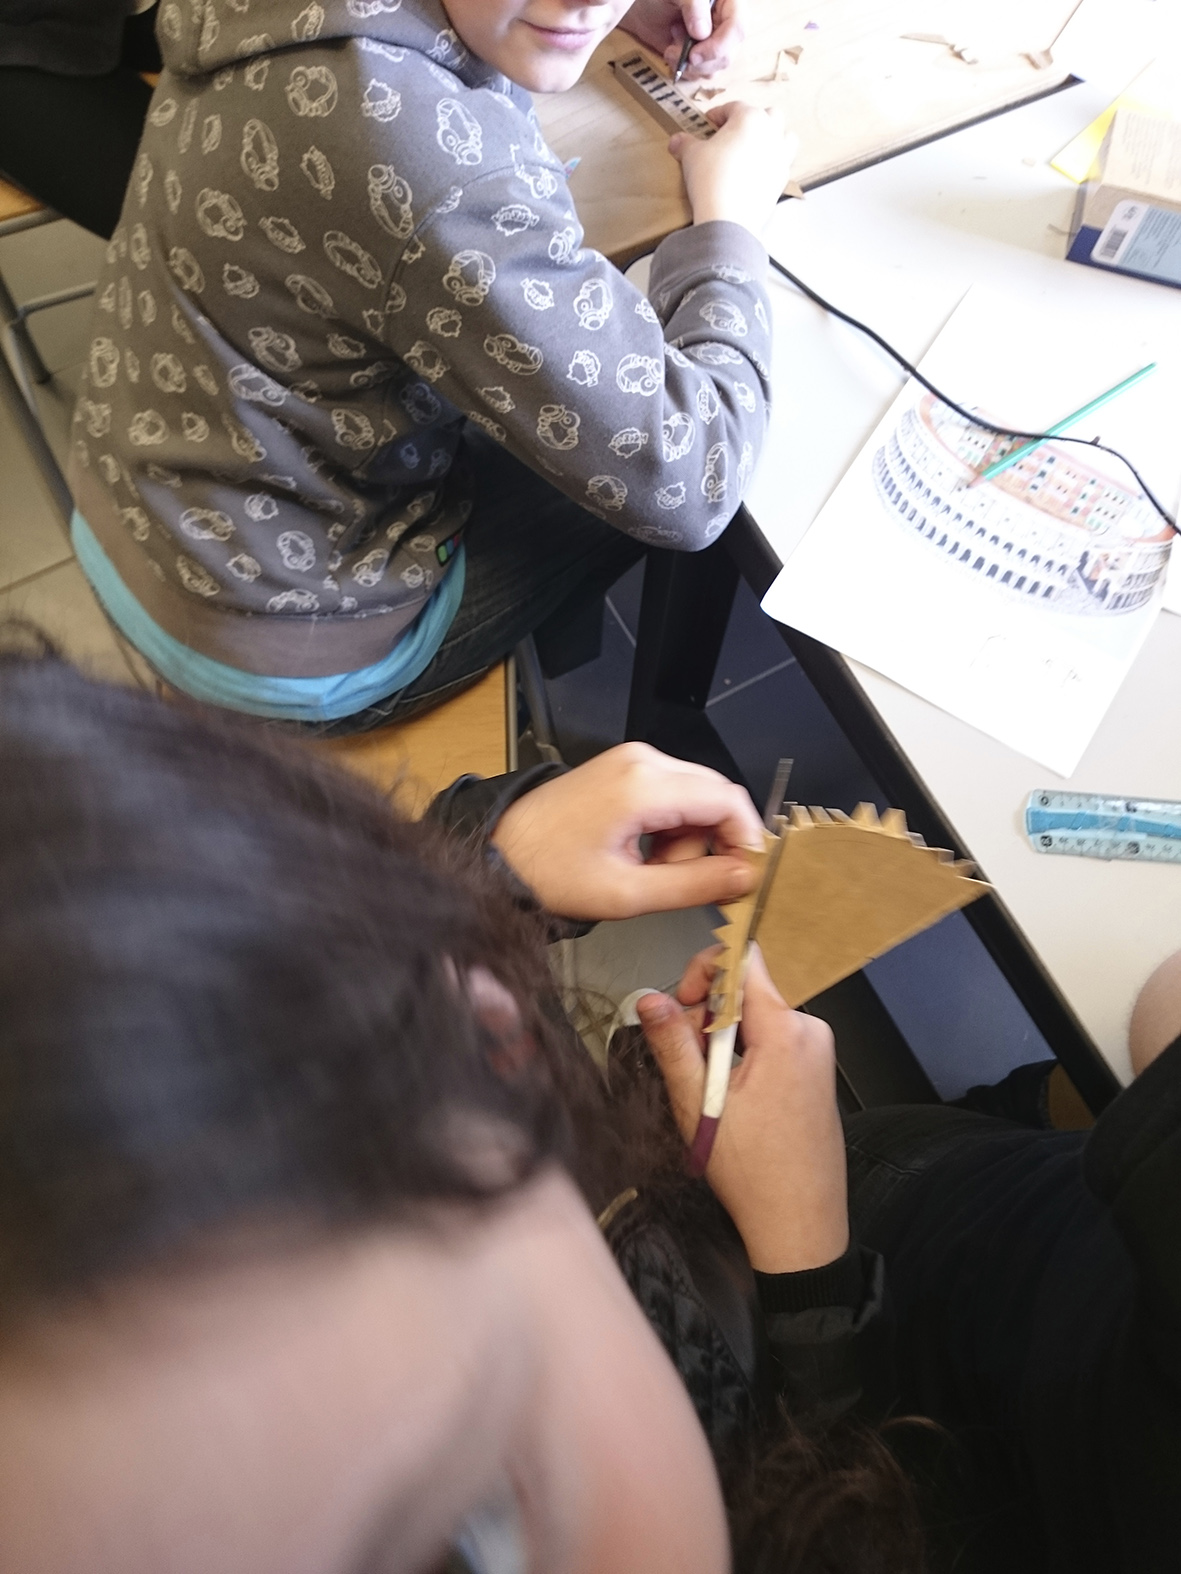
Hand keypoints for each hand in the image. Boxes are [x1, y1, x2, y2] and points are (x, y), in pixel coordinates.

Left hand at [490, 742, 763, 920]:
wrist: (498, 855)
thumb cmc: (550, 873)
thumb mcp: (628, 893)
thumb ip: (695, 885)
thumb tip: (745, 878)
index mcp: (645, 784)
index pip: (728, 800)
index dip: (746, 840)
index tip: (744, 877)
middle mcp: (642, 760)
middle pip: (715, 797)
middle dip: (712, 844)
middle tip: (686, 884)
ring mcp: (631, 761)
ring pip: (695, 798)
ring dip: (687, 841)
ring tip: (649, 872)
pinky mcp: (622, 769)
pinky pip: (671, 795)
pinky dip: (668, 828)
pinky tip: (641, 854)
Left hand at [620, 0, 745, 78]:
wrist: (644, 9)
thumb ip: (693, 6)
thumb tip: (702, 33)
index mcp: (728, 1)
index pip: (737, 27)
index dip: (719, 46)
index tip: (694, 55)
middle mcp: (726, 21)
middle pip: (728, 54)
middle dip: (700, 61)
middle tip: (676, 52)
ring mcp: (716, 40)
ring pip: (715, 68)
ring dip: (690, 66)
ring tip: (671, 47)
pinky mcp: (704, 55)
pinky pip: (702, 73)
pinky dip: (685, 70)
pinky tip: (672, 53)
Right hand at [637, 946, 848, 1272]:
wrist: (800, 1226)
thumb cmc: (756, 1174)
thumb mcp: (698, 1104)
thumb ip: (673, 1044)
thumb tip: (650, 999)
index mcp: (785, 1031)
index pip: (743, 960)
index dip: (705, 971)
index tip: (683, 1004)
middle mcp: (809, 1032)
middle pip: (745, 992)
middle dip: (707, 1017)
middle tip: (688, 1065)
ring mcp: (816, 1052)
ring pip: (754, 1019)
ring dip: (722, 1041)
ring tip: (711, 1091)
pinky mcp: (815, 1071)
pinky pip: (771, 1041)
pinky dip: (743, 1056)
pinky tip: (732, 1098)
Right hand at [671, 101, 796, 233]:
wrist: (728, 218)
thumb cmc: (711, 178)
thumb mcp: (692, 156)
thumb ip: (685, 144)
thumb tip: (676, 141)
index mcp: (749, 118)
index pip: (733, 107)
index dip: (718, 114)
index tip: (708, 124)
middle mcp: (770, 132)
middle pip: (767, 114)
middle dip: (751, 119)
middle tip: (734, 133)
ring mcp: (780, 156)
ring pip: (785, 136)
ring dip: (772, 137)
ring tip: (755, 147)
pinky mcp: (782, 179)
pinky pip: (782, 164)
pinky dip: (772, 163)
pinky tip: (757, 172)